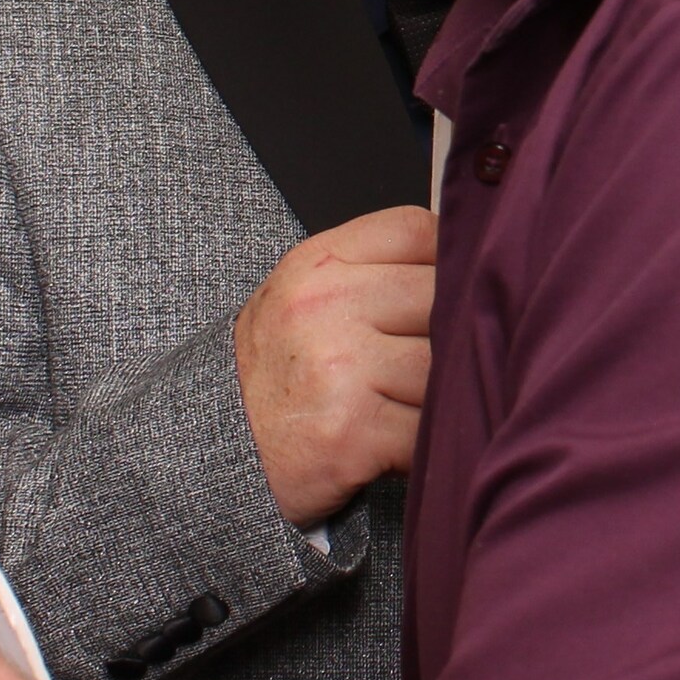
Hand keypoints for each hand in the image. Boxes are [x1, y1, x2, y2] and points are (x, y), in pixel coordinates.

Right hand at [235, 205, 436, 525]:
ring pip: (442, 368)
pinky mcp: (351, 432)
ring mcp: (338, 368)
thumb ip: (372, 271)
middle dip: (451, 336)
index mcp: (319, 264)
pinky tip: (401, 443)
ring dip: (441, 395)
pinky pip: (427, 430)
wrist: (213, 448)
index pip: (417, 231)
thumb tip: (466, 265)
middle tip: (432, 363)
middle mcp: (326, 306)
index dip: (448, 262)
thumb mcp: (305, 296)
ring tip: (411, 405)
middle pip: (442, 299)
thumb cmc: (276, 372)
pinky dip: (426, 443)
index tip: (447, 294)